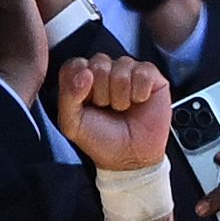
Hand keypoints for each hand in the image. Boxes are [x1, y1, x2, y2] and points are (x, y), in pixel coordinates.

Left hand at [56, 54, 172, 170]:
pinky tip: (138, 102)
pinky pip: (143, 72)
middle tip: (106, 108)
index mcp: (82, 79)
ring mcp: (128, 71)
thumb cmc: (100, 138)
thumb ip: (68, 97)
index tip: (86, 103)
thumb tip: (84, 73)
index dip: (80, 84)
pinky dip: (139, 92)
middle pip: (99, 63)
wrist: (129, 157)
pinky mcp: (150, 76)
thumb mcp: (72, 123)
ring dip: (121, 95)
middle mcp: (104, 71)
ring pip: (121, 66)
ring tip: (122, 108)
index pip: (76, 64)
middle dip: (102, 92)